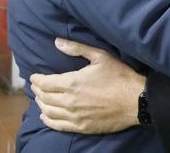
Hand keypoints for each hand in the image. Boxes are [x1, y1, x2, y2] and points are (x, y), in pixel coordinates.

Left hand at [30, 39, 145, 134]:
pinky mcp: (81, 127)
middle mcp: (69, 101)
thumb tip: (57, 42)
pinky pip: (58, 125)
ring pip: (49, 112)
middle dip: (37, 90)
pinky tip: (45, 116)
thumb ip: (76, 48)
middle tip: (36, 86)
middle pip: (44, 97)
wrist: (135, 101)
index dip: (36, 79)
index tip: (33, 77)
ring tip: (40, 99)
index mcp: (72, 82)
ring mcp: (75, 116)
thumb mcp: (100, 56)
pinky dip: (48, 120)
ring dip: (41, 104)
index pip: (45, 82)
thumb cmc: (119, 76)